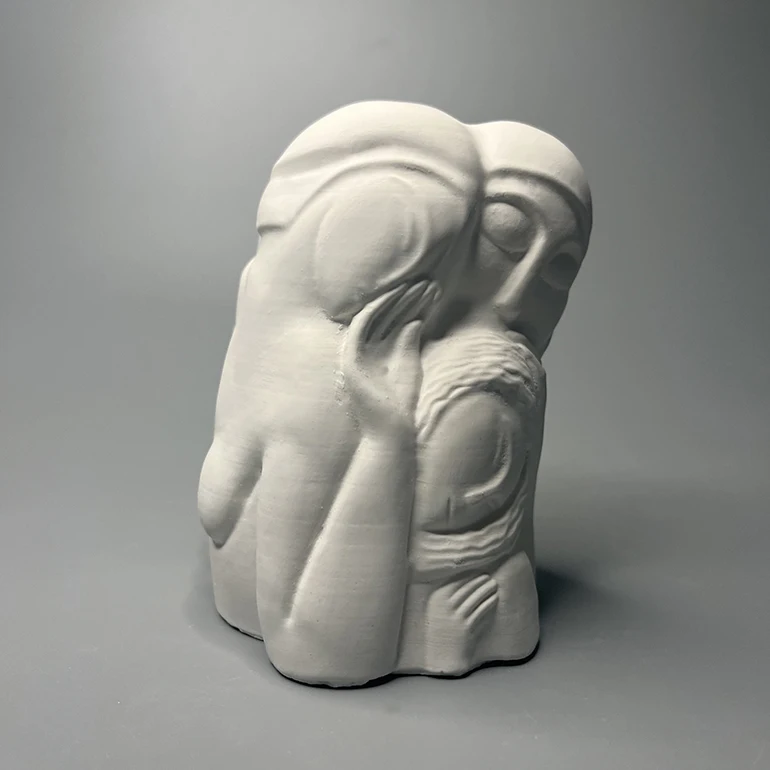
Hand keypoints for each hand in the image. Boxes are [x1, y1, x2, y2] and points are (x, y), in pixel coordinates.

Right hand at [341, 281, 439, 435]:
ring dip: (394, 300)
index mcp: (382, 350)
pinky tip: (387, 298)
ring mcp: (358, 354)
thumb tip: (415, 320)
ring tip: (417, 286)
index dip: (415, 304)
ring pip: (376, 317)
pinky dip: (371, 312)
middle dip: (408, 298)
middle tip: (428, 282)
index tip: (433, 291)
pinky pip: (358, 329)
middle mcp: (369, 349)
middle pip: (389, 316)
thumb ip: (410, 343)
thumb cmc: (402, 403)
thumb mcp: (410, 367)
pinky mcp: (350, 361)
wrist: (391, 429)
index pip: (398, 320)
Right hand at [424, 573, 498, 674]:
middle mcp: (447, 607)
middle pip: (468, 589)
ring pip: (476, 599)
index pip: (456, 582)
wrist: (441, 654)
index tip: (478, 571)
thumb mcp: (435, 610)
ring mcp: (458, 618)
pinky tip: (494, 599)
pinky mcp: (468, 628)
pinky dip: (489, 604)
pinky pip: (481, 612)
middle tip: (489, 577)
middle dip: (480, 581)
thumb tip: (465, 580)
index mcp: (437, 599)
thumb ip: (446, 596)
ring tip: (494, 585)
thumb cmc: (439, 628)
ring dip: (487, 591)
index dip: (469, 576)